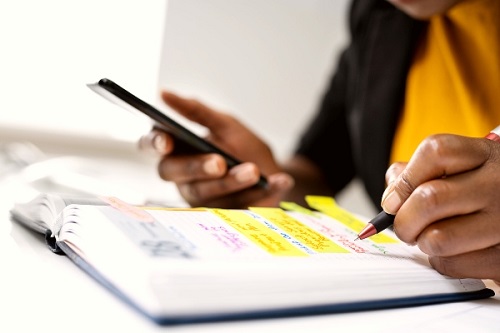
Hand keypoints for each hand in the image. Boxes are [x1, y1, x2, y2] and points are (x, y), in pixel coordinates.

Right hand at [139, 90, 293, 207]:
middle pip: (173, 172)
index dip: (154, 143)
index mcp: (178, 148)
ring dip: (230, 182)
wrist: (271, 172)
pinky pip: (235, 206)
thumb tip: (164, 94)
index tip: (167, 142)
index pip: (152, 144)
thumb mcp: (226, 124)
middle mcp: (182, 175)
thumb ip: (197, 112)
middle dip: (196, 167)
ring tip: (252, 171)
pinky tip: (278, 181)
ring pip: (203, 193)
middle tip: (219, 163)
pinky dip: (260, 193)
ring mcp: (198, 197)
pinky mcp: (218, 214)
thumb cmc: (242, 146)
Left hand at [381, 134, 499, 281]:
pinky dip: (442, 262)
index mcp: (484, 155)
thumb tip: (391, 200)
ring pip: (438, 238)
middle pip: (430, 198)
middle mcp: (498, 184)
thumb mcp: (459, 167)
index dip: (405, 179)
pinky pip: (453, 265)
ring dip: (423, 242)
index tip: (393, 200)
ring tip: (430, 237)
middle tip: (404, 225)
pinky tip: (451, 251)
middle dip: (404, 219)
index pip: (435, 152)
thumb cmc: (481, 189)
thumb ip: (418, 173)